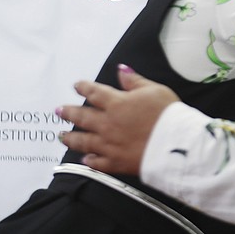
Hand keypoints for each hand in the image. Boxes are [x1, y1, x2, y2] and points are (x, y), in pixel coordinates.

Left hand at [57, 64, 178, 174]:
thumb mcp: (154, 90)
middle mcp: (108, 124)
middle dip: (69, 112)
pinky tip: (85, 159)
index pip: (95, 93)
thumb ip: (135, 81)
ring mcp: (109, 145)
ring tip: (62, 136)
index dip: (83, 88)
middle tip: (59, 111)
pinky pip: (98, 163)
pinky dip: (90, 161)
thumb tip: (121, 70)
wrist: (175, 145)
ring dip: (71, 138)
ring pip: (84, 141)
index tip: (76, 86)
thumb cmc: (167, 114)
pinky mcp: (116, 163)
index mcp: (117, 104)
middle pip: (83, 117)